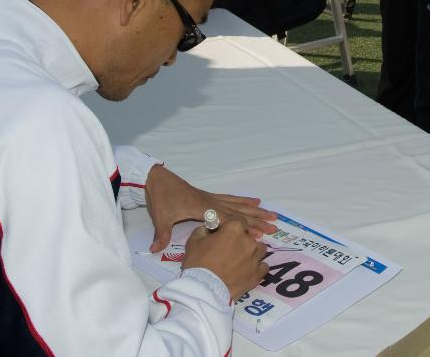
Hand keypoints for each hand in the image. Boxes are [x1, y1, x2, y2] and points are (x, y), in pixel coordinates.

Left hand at [144, 164, 276, 252]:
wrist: (156, 178)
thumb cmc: (160, 198)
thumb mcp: (160, 217)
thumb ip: (162, 234)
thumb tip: (155, 250)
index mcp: (203, 208)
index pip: (228, 220)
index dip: (244, 228)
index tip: (259, 235)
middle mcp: (211, 202)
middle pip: (239, 212)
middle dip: (257, 220)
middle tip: (274, 225)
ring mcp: (211, 198)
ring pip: (238, 205)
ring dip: (255, 210)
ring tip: (271, 213)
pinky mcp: (208, 196)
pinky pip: (230, 199)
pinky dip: (243, 200)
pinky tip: (254, 200)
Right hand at [183, 219, 268, 301]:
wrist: (203, 289)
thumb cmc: (197, 262)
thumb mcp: (194, 240)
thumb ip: (204, 229)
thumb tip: (210, 229)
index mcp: (234, 228)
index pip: (237, 223)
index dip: (229, 229)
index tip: (222, 236)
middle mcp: (249, 240)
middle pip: (248, 236)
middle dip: (240, 241)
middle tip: (228, 251)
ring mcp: (255, 258)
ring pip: (259, 249)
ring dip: (252, 252)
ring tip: (241, 259)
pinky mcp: (257, 274)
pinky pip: (263, 266)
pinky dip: (257, 267)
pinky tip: (248, 269)